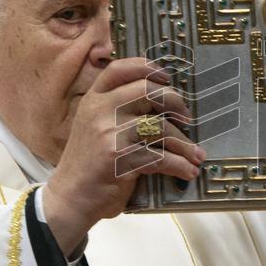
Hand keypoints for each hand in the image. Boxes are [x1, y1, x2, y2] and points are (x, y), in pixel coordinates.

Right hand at [43, 58, 203, 254]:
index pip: (119, 69)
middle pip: (148, 91)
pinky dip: (180, 165)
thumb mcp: (93, 127)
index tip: (166, 76)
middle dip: (175, 102)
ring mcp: (110, 133)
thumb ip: (115, 110)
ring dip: (184, 144)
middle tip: (187, 118)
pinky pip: (161, 157)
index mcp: (93, 100)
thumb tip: (159, 99)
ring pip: (160, 127)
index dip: (146, 67)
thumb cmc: (88, 164)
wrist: (70, 198)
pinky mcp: (121, 157)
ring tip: (195, 155)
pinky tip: (188, 172)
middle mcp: (100, 111)